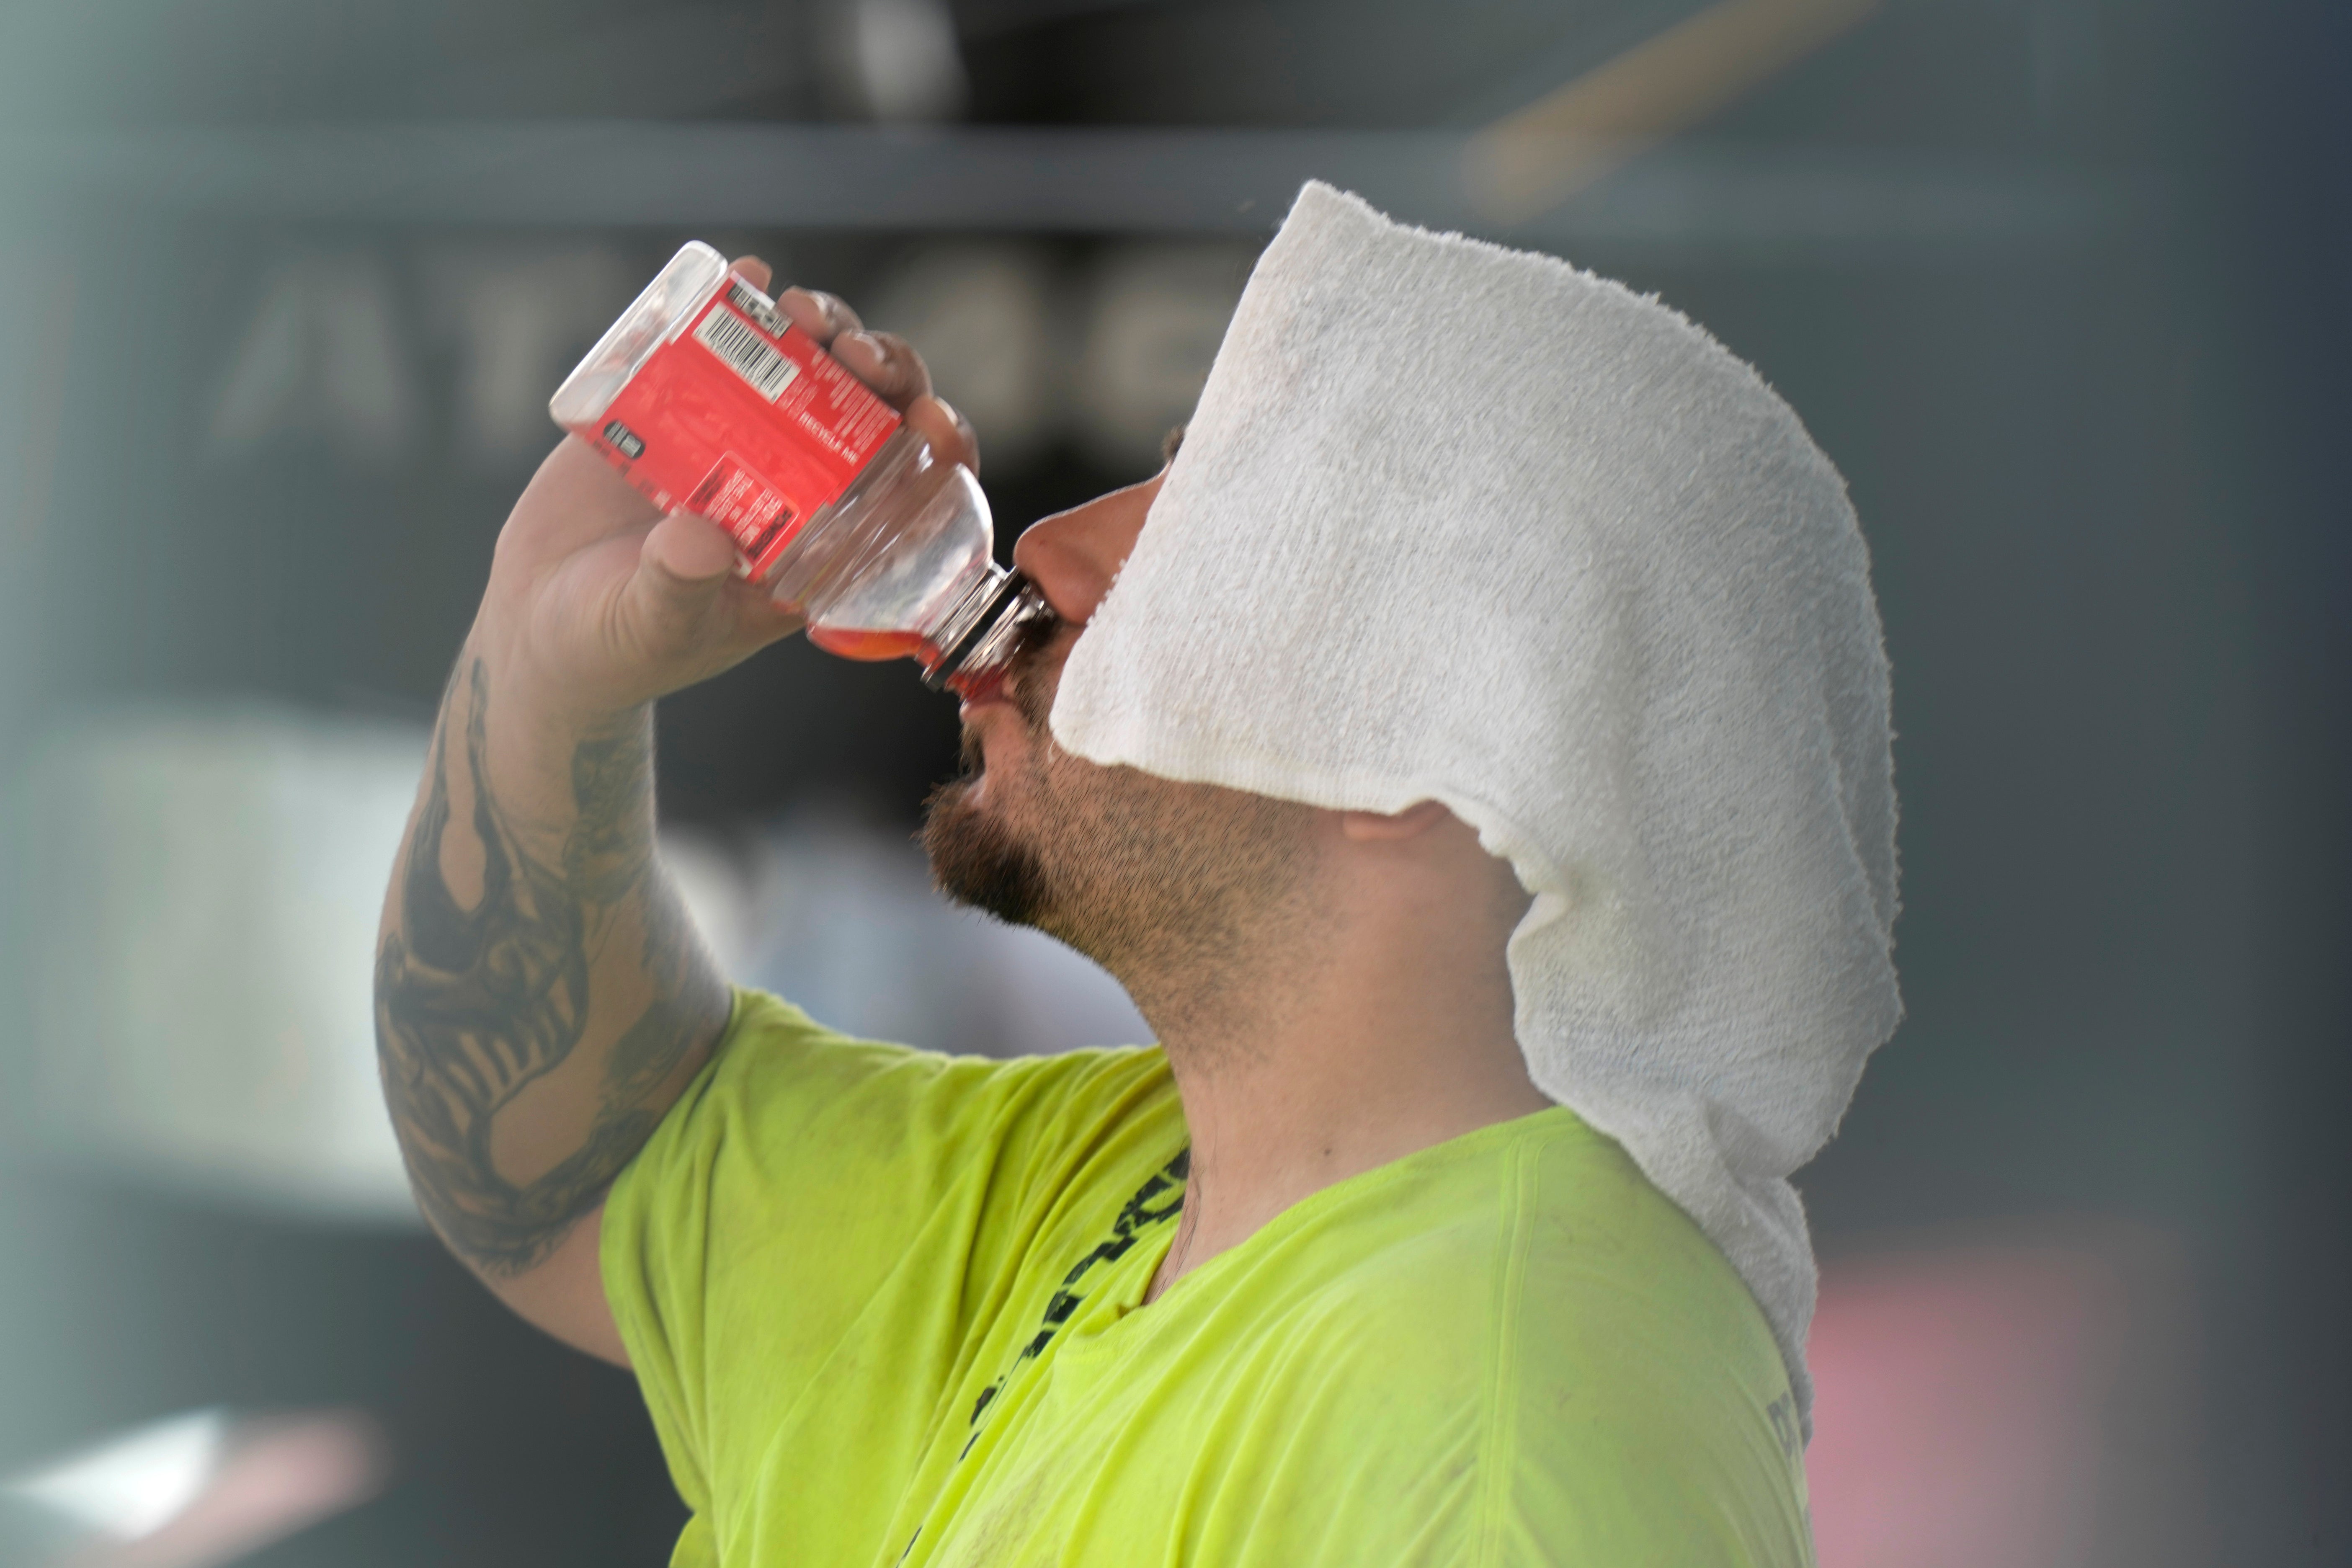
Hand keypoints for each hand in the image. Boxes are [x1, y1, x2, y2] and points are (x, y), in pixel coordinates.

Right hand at [476, 256, 982, 720]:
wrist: (536, 621)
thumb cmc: (612, 646)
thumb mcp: (650, 626)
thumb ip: (679, 590)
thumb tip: (702, 540)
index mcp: (818, 550)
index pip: (908, 496)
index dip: (938, 455)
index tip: (931, 422)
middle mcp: (793, 488)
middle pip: (871, 414)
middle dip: (881, 371)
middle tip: (856, 354)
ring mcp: (739, 440)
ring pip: (808, 368)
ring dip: (823, 330)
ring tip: (802, 313)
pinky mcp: (677, 406)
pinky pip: (722, 344)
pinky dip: (740, 303)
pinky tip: (749, 276)